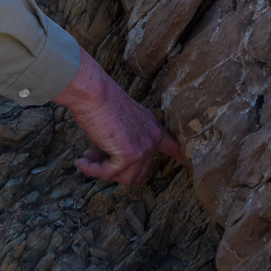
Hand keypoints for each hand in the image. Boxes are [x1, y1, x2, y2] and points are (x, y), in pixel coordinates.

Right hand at [51, 48, 184, 185]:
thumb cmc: (99, 101)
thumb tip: (108, 164)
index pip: (174, 147)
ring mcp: (143, 147)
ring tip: (87, 157)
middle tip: (93, 156)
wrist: (93, 92)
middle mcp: (152, 138)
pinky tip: (80, 162)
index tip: (190, 169)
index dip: (181, 159)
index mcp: (152, 127)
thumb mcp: (117, 123)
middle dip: (114, 169)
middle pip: (138, 173)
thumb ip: (120, 142)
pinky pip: (109, 174)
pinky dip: (93, 171)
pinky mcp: (129, 154)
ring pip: (125, 178)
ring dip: (103, 171)